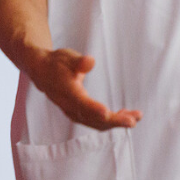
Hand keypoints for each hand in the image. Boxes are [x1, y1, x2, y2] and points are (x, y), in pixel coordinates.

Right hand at [24, 47, 140, 128]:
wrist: (42, 72)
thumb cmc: (57, 62)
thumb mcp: (67, 57)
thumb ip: (79, 62)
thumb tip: (90, 61)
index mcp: (67, 92)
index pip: (81, 103)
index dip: (94, 109)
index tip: (107, 113)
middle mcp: (69, 106)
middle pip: (92, 118)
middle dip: (114, 121)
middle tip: (133, 120)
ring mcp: (74, 112)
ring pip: (96, 122)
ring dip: (116, 122)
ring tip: (136, 117)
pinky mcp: (79, 113)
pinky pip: (96, 121)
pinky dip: (111, 120)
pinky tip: (126, 115)